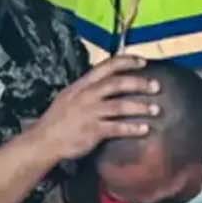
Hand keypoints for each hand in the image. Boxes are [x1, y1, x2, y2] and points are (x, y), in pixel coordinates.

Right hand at [27, 55, 159, 161]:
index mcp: (82, 84)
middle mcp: (87, 95)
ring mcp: (90, 113)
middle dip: (140, 83)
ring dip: (141, 107)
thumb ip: (88, 89)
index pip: (107, 66)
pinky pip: (117, 127)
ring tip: (156, 109)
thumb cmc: (58, 120)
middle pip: (118, 84)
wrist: (44, 140)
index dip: (127, 61)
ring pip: (120, 106)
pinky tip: (145, 129)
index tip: (143, 61)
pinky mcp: (93, 131)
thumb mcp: (70, 96)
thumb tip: (107, 83)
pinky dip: (132, 128)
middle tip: (157, 86)